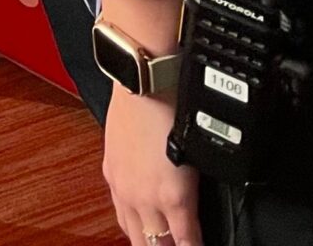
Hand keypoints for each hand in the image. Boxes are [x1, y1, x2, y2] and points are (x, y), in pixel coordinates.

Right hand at [102, 86, 201, 245]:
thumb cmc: (175, 108)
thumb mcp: (199, 153)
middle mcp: (145, 198)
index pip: (185, 243)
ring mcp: (124, 187)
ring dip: (148, 242)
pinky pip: (119, 212)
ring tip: (158, 244)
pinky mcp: (111, 172)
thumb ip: (197, 187)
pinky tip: (136, 222)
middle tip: (178, 245)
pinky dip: (130, 224)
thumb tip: (201, 206)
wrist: (143, 82)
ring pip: (134, 234)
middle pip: (155, 245)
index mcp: (173, 197)